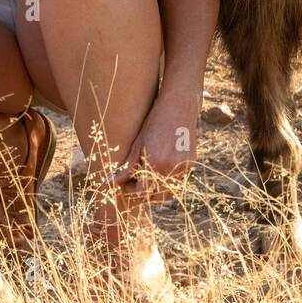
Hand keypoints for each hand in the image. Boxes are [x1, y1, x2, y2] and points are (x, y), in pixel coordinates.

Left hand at [110, 88, 199, 203]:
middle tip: (135, 184)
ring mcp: (183, 168)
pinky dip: (168, 179)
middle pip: (157, 196)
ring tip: (147, 178)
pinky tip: (160, 168)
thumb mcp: (138, 144)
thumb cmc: (154, 122)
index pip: (142, 191)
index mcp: (156, 164)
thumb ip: (127, 167)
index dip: (132, 190)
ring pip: (169, 190)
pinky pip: (177, 180)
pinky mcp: (191, 164)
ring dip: (158, 189)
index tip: (126, 185)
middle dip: (145, 193)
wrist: (179, 106)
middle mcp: (171, 169)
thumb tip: (111, 183)